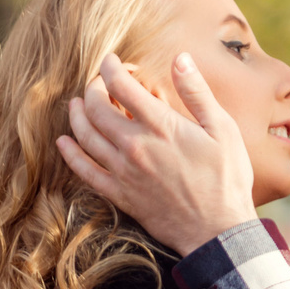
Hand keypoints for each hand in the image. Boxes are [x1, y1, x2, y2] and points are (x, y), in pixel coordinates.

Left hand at [57, 51, 257, 255]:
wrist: (218, 230)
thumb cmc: (226, 178)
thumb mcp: (222, 129)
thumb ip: (197, 92)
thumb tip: (180, 58)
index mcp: (160, 125)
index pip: (120, 85)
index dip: (111, 67)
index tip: (113, 61)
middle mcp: (135, 145)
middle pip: (96, 107)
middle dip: (93, 87)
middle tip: (99, 81)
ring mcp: (123, 171)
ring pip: (85, 135)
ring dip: (77, 114)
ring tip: (77, 103)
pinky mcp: (120, 194)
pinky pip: (85, 171)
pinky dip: (70, 154)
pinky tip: (63, 143)